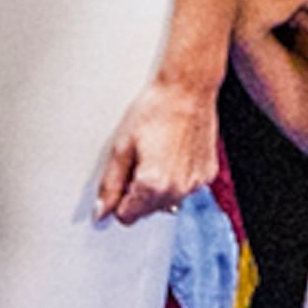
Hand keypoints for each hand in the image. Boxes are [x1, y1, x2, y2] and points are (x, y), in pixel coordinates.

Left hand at [94, 75, 217, 223]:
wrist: (187, 90)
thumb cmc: (154, 111)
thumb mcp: (121, 146)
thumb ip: (110, 184)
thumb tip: (101, 212)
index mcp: (152, 186)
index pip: (127, 217)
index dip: (118, 200)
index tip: (121, 179)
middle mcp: (177, 191)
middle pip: (147, 212)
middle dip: (138, 194)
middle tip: (138, 160)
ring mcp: (195, 184)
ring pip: (167, 202)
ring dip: (158, 188)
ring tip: (157, 154)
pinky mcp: (207, 175)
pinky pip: (185, 188)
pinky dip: (176, 178)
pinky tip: (174, 153)